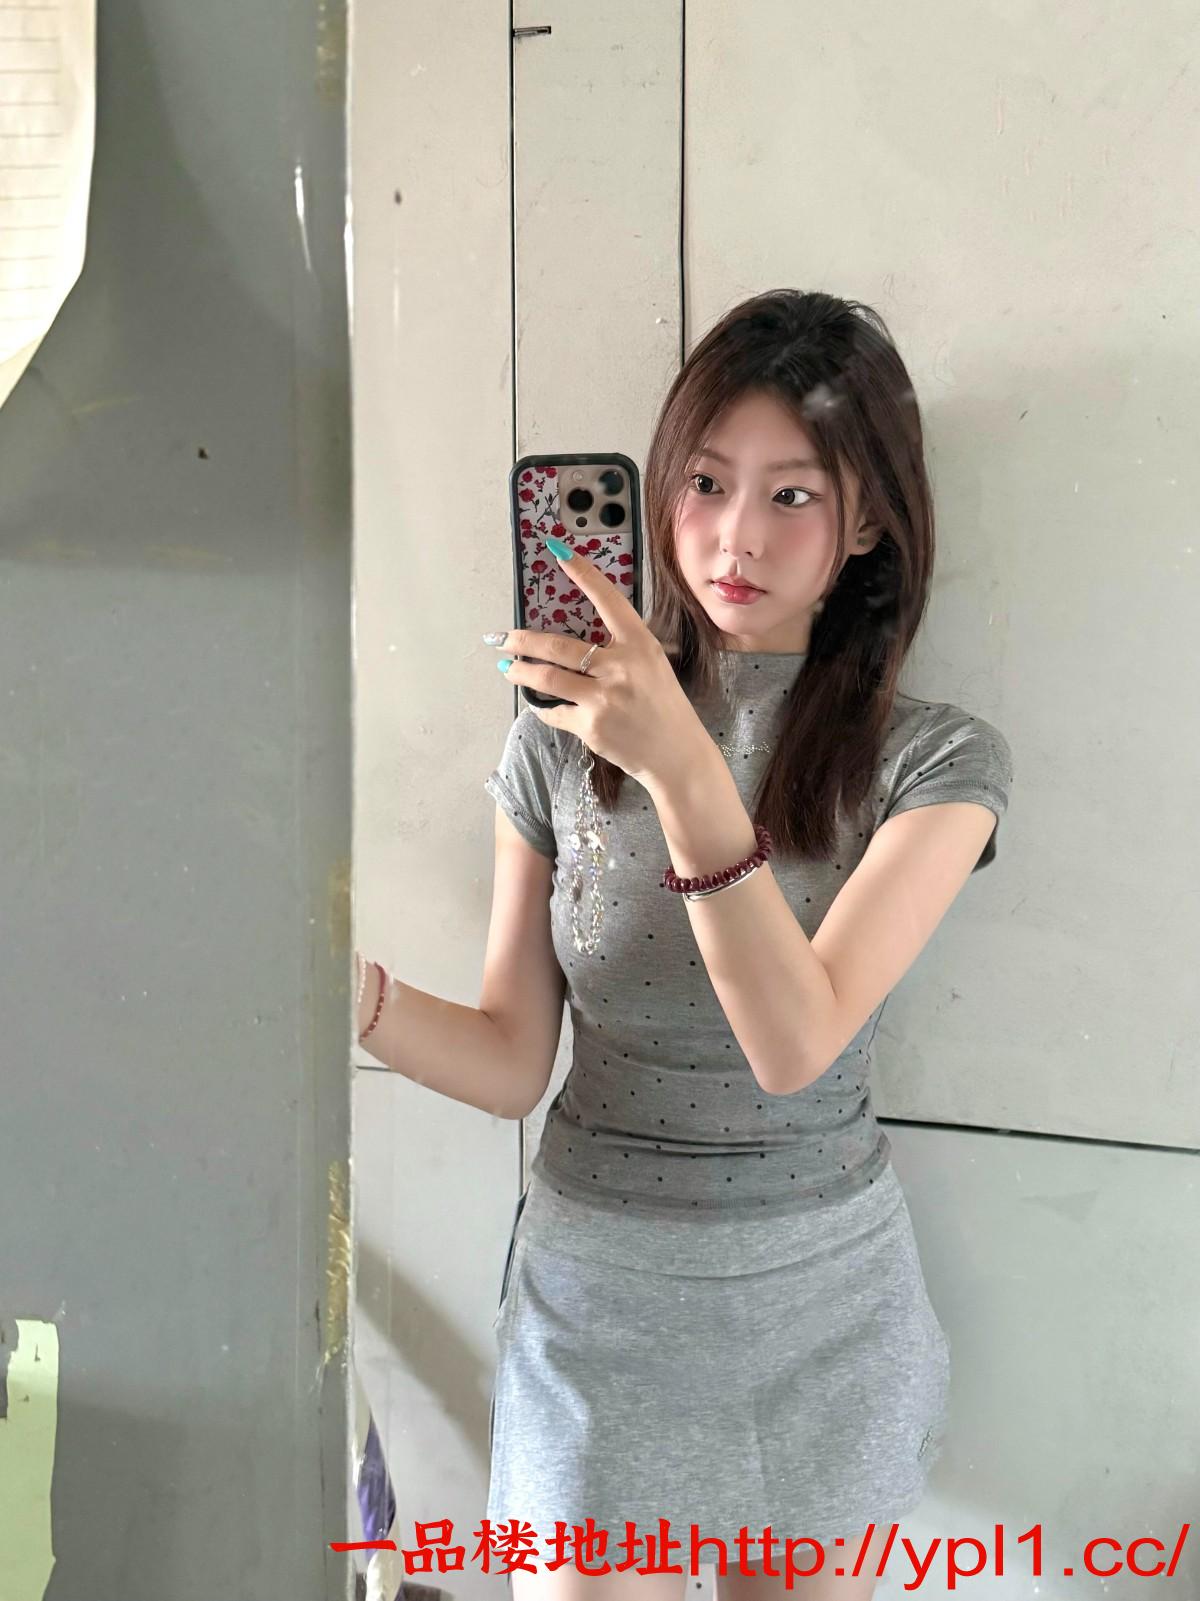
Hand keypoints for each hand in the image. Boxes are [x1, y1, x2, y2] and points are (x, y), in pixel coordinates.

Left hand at [491, 541, 712, 791]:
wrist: (676, 753)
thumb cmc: (663, 706)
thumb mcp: (652, 665)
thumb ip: (621, 648)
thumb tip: (577, 640)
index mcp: (640, 644)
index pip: (608, 599)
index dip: (582, 573)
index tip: (558, 551)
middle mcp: (621, 667)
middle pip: (557, 645)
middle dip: (521, 640)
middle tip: (501, 638)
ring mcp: (604, 698)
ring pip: (546, 678)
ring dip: (520, 672)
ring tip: (507, 668)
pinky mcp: (591, 726)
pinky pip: (554, 711)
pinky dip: (543, 707)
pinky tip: (539, 703)